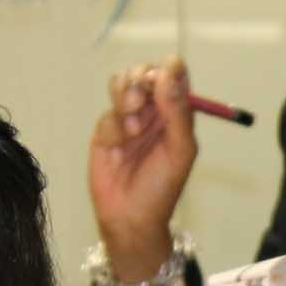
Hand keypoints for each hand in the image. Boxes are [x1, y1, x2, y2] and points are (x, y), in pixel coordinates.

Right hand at [89, 59, 199, 281]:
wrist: (130, 217)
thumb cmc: (162, 187)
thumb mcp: (180, 149)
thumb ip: (177, 110)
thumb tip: (168, 72)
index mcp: (176, 111)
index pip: (172, 73)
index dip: (166, 68)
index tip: (160, 78)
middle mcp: (153, 110)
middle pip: (143, 72)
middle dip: (139, 80)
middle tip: (139, 102)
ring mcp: (127, 118)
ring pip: (120, 84)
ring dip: (124, 99)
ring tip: (132, 128)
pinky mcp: (105, 131)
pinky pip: (106, 114)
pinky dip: (113, 129)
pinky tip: (119, 150)